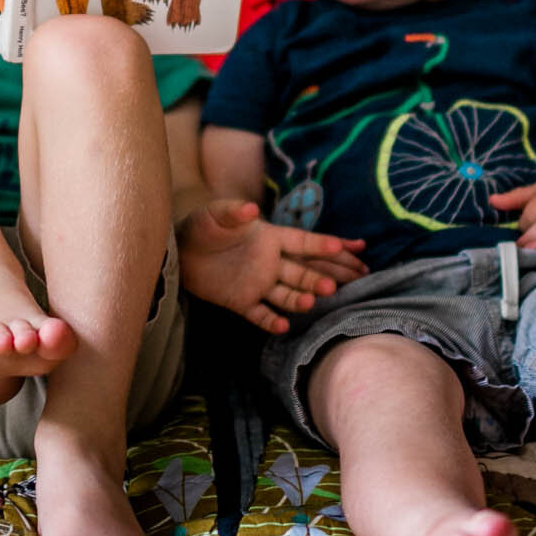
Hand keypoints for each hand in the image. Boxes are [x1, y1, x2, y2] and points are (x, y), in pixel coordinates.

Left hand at [177, 198, 366, 333]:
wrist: (180, 251)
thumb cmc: (203, 226)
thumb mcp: (217, 215)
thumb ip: (234, 213)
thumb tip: (251, 209)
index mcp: (271, 238)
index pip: (303, 242)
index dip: (324, 244)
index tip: (353, 246)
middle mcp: (271, 262)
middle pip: (306, 270)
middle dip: (327, 274)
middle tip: (355, 279)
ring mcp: (259, 284)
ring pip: (288, 293)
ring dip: (302, 297)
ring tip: (314, 300)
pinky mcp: (242, 302)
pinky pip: (261, 314)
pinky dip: (271, 321)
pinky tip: (283, 326)